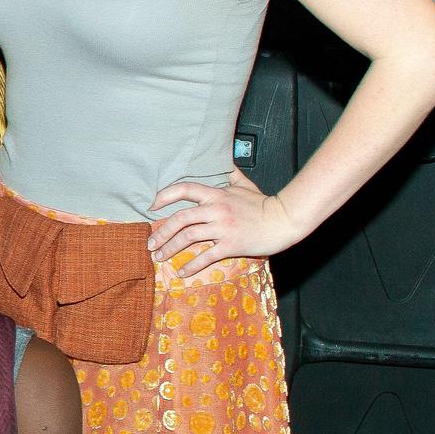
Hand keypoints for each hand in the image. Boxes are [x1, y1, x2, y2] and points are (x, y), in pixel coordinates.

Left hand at [146, 167, 302, 273]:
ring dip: (170, 249)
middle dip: (161, 232)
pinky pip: (206, 256)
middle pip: (180, 219)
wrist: (284, 220)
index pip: (184, 189)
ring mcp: (223, 228)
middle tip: (150, 243)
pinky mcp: (231, 245)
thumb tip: (223, 161)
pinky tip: (182, 272)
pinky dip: (191, 266)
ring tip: (159, 257)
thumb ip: (230, 174)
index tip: (152, 207)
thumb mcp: (245, 185)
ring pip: (188, 238)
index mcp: (216, 194)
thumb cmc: (264, 204)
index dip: (164, 196)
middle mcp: (216, 210)